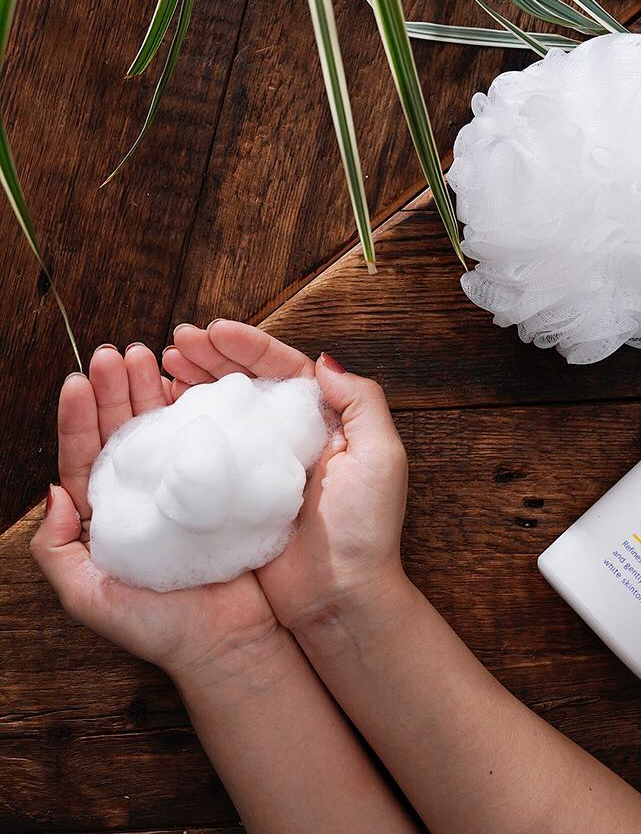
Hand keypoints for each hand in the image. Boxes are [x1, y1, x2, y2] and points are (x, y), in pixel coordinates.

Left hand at [31, 344, 279, 681]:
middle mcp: (143, 494)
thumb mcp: (89, 596)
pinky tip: (189, 384)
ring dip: (152, 390)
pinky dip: (195, 409)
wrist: (230, 642)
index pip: (85, 456)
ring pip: (162, 428)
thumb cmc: (160, 626)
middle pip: (122, 430)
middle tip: (116, 353)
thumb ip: (57, 551)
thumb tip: (53, 493)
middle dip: (116, 390)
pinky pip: (204, 440)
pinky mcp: (222, 486)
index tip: (78, 380)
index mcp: (108, 515)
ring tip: (148, 355)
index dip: (79, 417)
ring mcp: (184, 488)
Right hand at [163, 321, 408, 631]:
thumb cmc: (365, 528)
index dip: (249, 346)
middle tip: (176, 342)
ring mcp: (262, 467)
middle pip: (248, 384)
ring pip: (224, 412)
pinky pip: (208, 452)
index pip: (285, 369)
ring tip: (163, 365)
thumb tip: (323, 361)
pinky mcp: (238, 497)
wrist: (338, 598)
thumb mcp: (380, 455)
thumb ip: (361, 401)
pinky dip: (185, 427)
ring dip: (194, 384)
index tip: (213, 330)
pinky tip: (161, 410)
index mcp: (327, 423)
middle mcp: (293, 438)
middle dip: (213, 357)